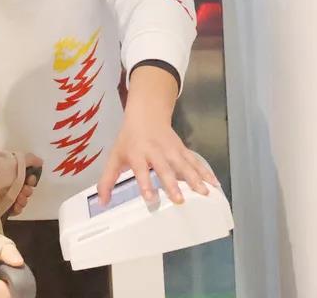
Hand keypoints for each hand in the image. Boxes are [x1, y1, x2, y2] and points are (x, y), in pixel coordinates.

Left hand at [9, 154, 42, 216]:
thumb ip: (29, 159)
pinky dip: (18, 208)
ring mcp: (5, 196)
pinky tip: (16, 206)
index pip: (26, 177)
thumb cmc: (0, 170)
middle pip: (25, 189)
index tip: (30, 179)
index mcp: (11, 172)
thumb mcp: (15, 160)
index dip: (31, 179)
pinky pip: (15, 209)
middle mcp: (9, 184)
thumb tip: (40, 161)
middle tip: (25, 189)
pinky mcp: (3, 207)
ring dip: (24, 200)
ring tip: (19, 198)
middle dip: (28, 190)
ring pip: (22, 200)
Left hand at [97, 66, 218, 205]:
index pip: (141, 170)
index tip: (151, 199)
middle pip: (165, 168)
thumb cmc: (129, 139)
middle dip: (172, 184)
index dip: (145, 184)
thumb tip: (101, 203)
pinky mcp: (182, 149)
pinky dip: (205, 171)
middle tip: (179, 201)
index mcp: (137, 153)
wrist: (147, 114)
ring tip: (204, 194)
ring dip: (194, 178)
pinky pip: (195, 161)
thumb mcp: (115, 157)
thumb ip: (107, 180)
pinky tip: (214, 184)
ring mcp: (171, 149)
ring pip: (184, 164)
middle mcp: (155, 151)